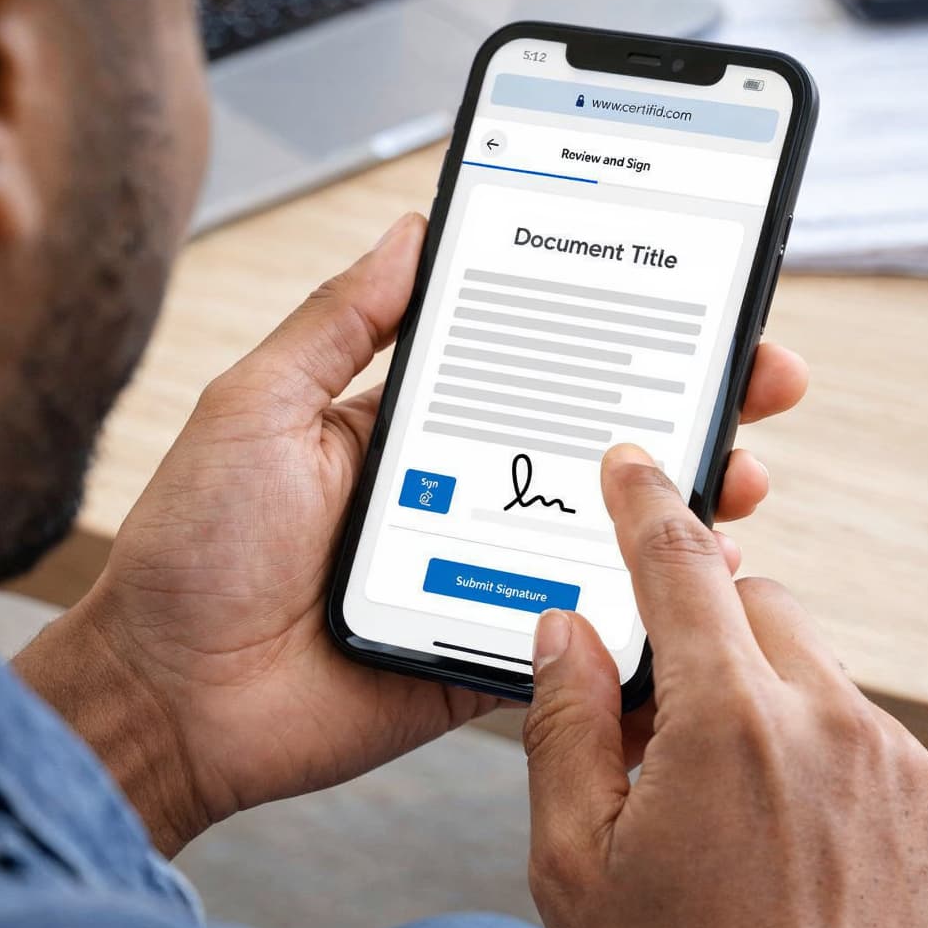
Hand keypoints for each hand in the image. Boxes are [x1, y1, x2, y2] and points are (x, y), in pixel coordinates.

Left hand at [21, 213, 806, 853]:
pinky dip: (644, 608)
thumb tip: (412, 230)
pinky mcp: (488, 650)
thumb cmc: (195, 547)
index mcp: (410, 426)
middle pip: (591, 441)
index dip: (612, 331)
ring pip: (603, 532)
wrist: (168, 698)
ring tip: (744, 475)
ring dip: (680, 503)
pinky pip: (581, 626)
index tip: (690, 297)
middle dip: (682, 407)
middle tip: (759, 379)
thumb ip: (340, 324)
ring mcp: (481, 574)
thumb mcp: (258, 406)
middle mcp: (459, 491)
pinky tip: (700, 580)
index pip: (534, 364)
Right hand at [523, 445, 927, 927]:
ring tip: (730, 798)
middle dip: (705, 633)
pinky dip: (819, 744)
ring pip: (811, 665)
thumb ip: (563, 724)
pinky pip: (865, 723)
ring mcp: (896, 763)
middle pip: (758, 604)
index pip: (682, 570)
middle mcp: (827, 726)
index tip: (635, 466)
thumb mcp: (572, 863)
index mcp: (726, 730)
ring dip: (762, 696)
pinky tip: (792, 827)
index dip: (648, 506)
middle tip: (665, 719)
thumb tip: (566, 631)